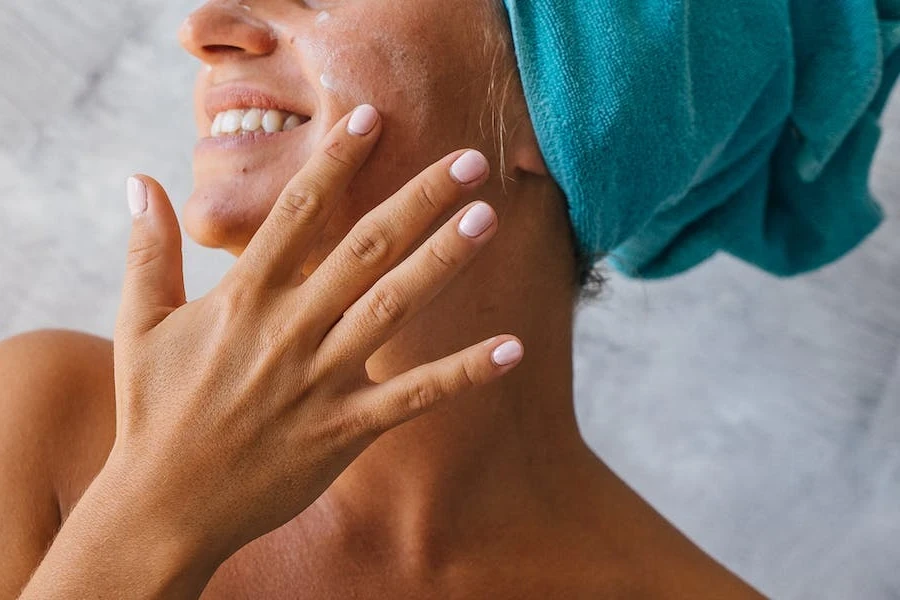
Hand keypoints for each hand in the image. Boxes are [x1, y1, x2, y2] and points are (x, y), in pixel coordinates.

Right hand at [110, 104, 524, 565]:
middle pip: (364, 248)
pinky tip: (511, 347)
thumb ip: (147, 251)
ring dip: (443, 260)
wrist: (164, 506)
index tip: (372, 118)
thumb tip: (140, 179)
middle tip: (468, 161)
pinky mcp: (343, 429)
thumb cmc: (154, 411)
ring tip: (486, 219)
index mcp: (243, 297)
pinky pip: (413, 396)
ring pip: (393, 307)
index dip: (336, 161)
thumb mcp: (138, 324)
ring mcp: (320, 379)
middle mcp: (288, 329)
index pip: (297, 212)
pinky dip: (463, 372)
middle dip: (418, 199)